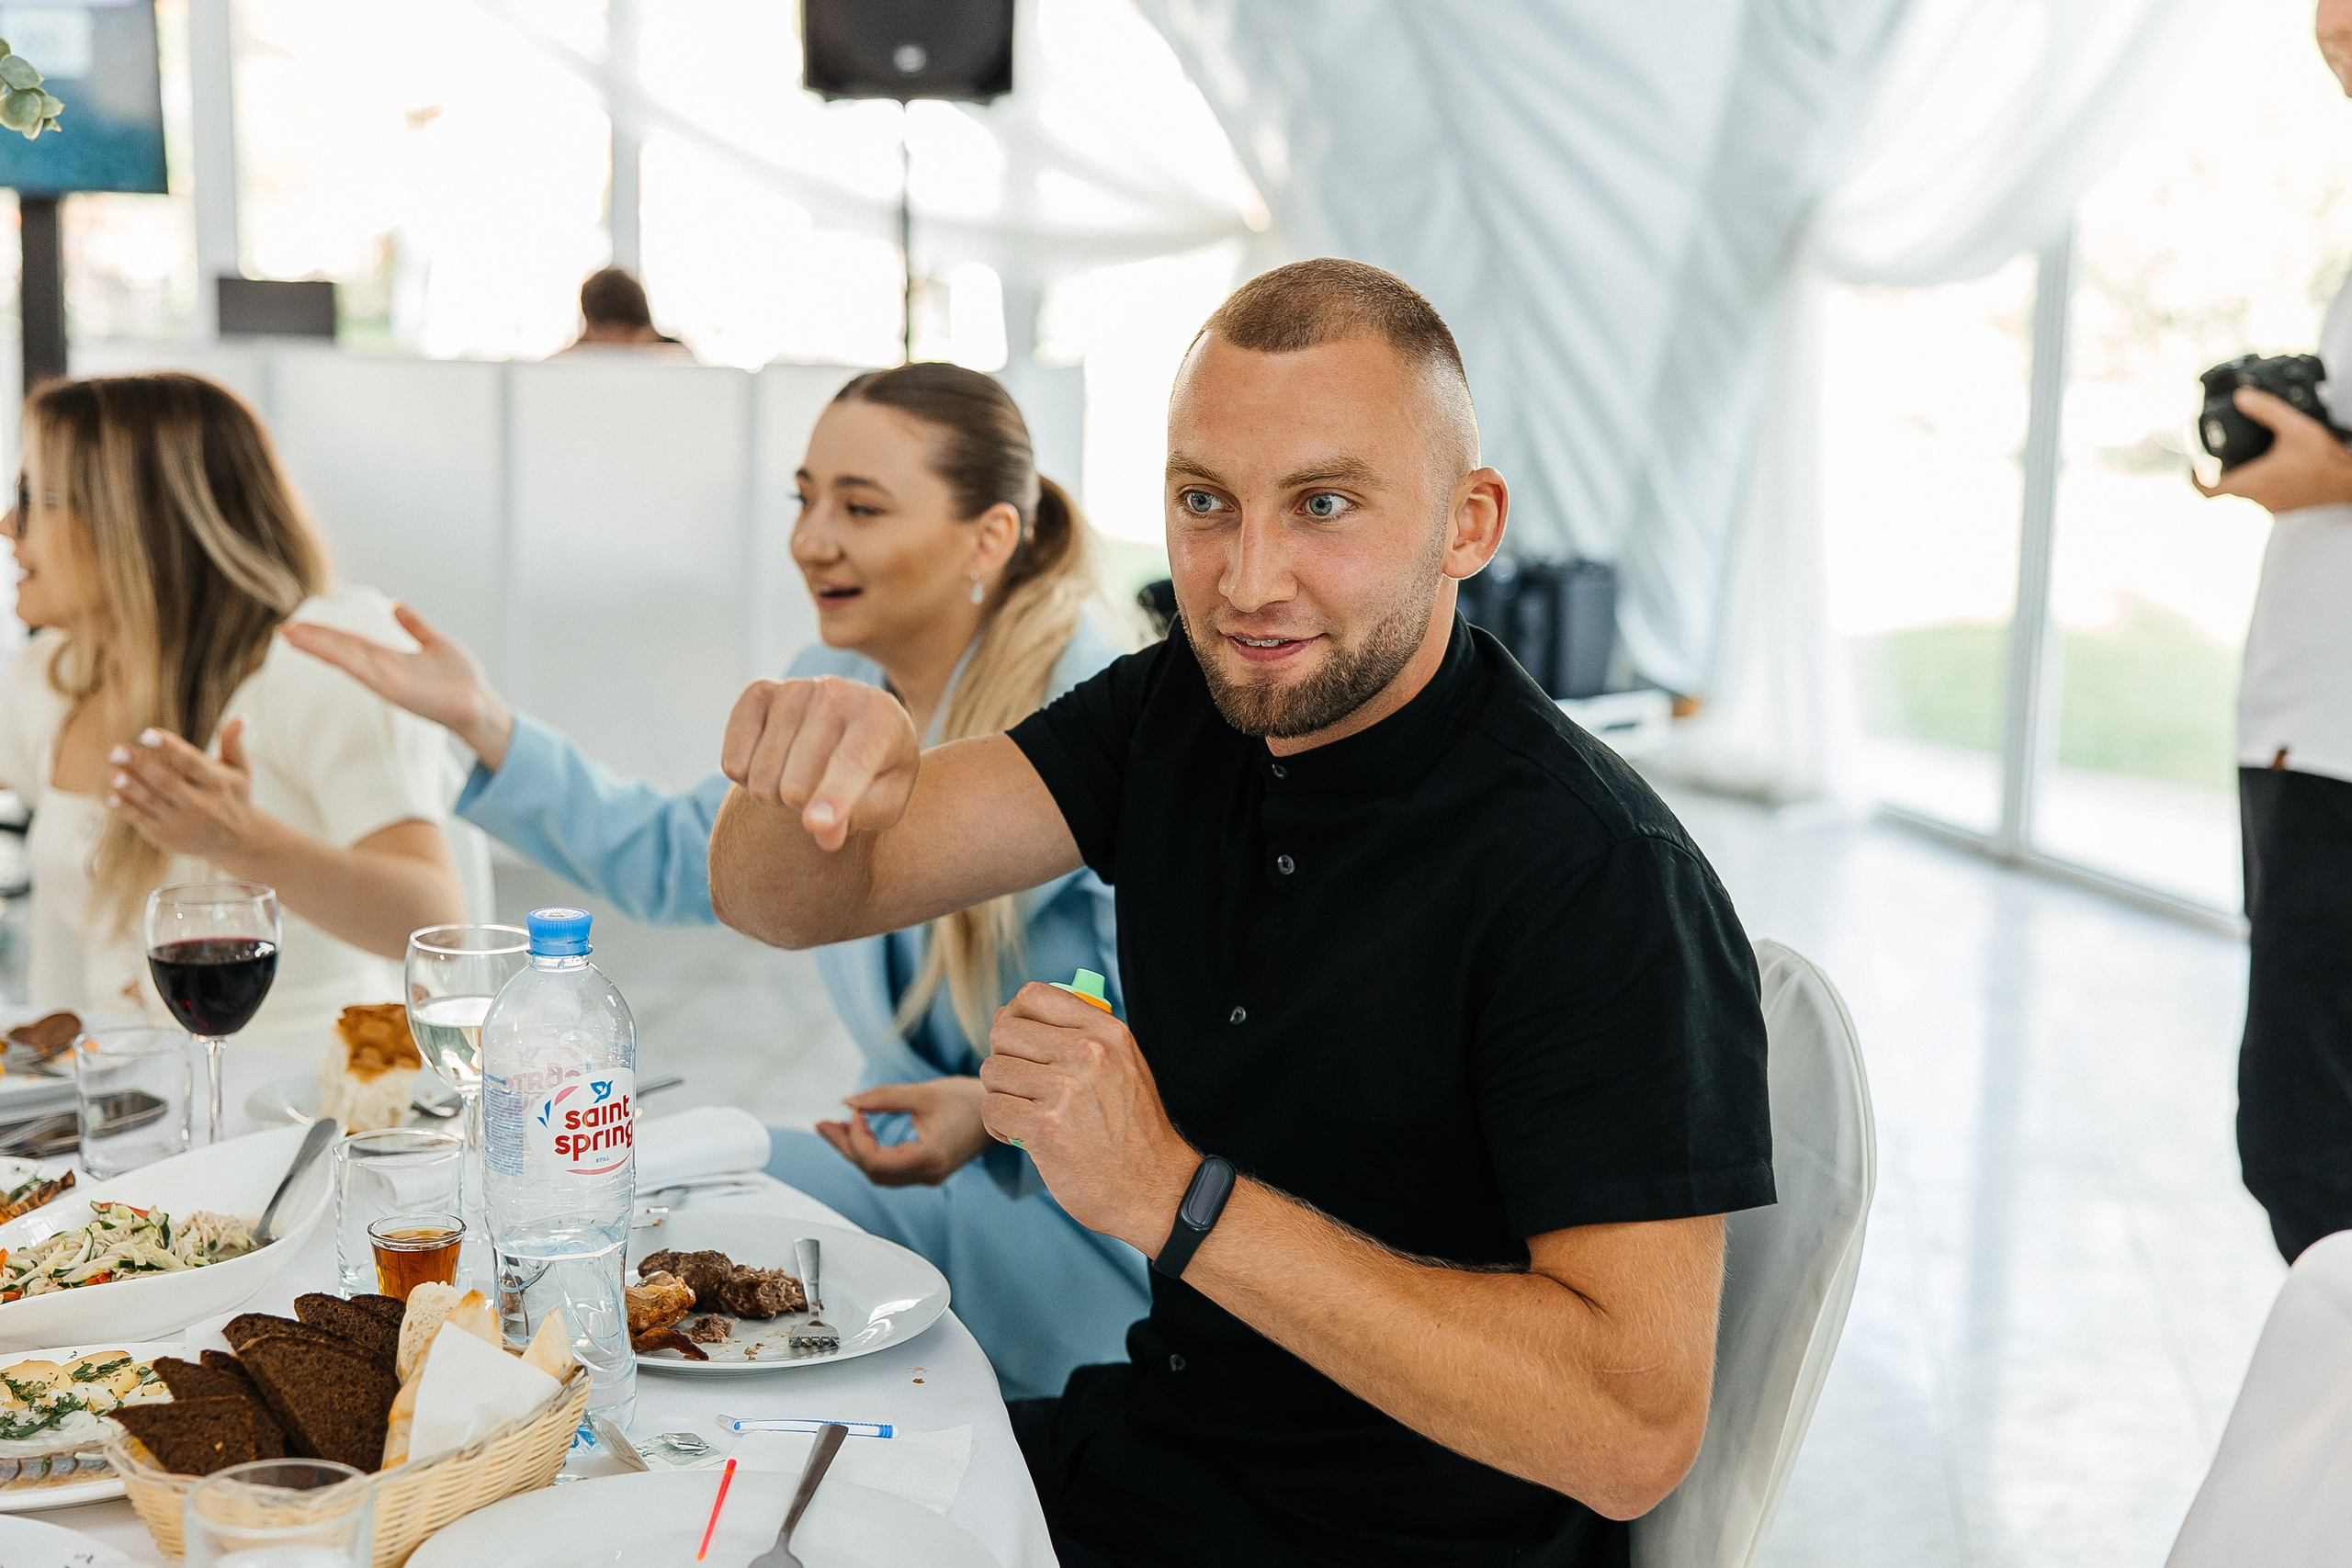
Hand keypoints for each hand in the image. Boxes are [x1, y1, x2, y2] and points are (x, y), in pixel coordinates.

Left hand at [107, 720, 264, 861]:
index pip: (190, 763)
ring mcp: (180, 821)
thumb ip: (234, 743)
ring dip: (131, 787)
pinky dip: (126, 808)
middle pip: (166, 782)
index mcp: (215, 783)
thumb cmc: (234, 797)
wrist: (235, 841)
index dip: (169, 748)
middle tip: (117, 750)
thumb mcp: (241, 771)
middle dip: (140, 765)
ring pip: (151, 801)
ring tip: (114, 773)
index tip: (149, 734)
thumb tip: (241, 717)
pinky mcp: (165, 836)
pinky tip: (112, 795)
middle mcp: (199, 803)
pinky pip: (141, 819)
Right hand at [279, 602, 515, 767]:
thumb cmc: (462, 679)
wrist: (480, 704)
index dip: (325, 634)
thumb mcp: (435, 643)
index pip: (350, 642)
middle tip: (283, 630)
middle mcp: (383, 670)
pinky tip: (325, 651)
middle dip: (313, 640)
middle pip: (342, 650)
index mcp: (389, 658)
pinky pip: (366, 672)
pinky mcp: (397, 691)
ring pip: (347, 659)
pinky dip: (345, 660)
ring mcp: (387, 681)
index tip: (298, 624)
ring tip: (292, 636)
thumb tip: (396, 605)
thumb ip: (415, 626)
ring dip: (320, 648)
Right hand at [719, 676, 919, 851]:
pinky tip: (771, 765)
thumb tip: (825, 834)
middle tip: (819, 797)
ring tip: (798, 778)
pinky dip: (745, 778)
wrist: (855, 725)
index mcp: (881, 717)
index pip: (852, 763)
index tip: (815, 824)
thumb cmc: (877, 770)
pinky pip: (733, 760)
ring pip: (762, 775)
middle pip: (798, 783)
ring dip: (775, 794)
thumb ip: (861, 817)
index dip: (833, 796)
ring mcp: (795, 688)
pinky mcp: (759, 692)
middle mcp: (837, 693)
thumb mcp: (886, 799)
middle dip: (803, 808)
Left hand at [815, 1076, 990, 1186]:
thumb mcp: (922, 1093)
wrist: (1003, 1108)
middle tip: (821, 1125)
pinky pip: (891, 1168)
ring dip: (855, 1150)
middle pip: (872, 1171)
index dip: (856, 1138)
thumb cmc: (968, 1098)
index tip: (855, 1110)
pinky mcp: (928, 1169)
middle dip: (845, 1146)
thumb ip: (882, 1098)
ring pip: (879, 1172)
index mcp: (929, 1158)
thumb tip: (847, 1102)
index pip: (875, 1162)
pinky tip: (859, 1132)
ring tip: (832, 1127)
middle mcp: (928, 1174)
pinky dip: (871, 1151)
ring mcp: (928, 1175)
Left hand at [979, 983, 1196, 1249]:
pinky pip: (992, 1109)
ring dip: (1001, 1095)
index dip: (1013, 1016)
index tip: (1018, 1041)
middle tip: (1022, 1086)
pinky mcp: (1044, 1129)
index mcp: (1106, 1033)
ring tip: (1027, 1113)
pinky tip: (1022, 1137)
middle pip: (1003, 1032)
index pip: (1033, 996)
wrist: (1155, 1190)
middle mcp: (1087, 1054)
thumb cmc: (1134, 1131)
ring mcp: (1065, 1091)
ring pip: (992, 1071)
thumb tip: (1016, 1015)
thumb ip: (1082, 1035)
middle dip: (1004, 1059)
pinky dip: (999, 1126)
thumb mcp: (1125, 1065)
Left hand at [2194, 387, 2351, 512]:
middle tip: (2225, 449)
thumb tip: (2240, 397)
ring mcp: (2273, 505)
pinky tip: (2275, 461)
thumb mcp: (2294, 427)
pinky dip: (2262, 478)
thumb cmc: (2326, 459)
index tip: (2192, 465)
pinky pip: (2265, 493)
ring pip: (2247, 490)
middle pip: (2227, 487)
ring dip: (2245, 473)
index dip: (2193, 479)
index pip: (2208, 490)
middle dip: (2223, 469)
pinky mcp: (2286, 505)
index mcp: (2253, 483)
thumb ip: (2266, 410)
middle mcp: (2259, 499)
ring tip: (2252, 451)